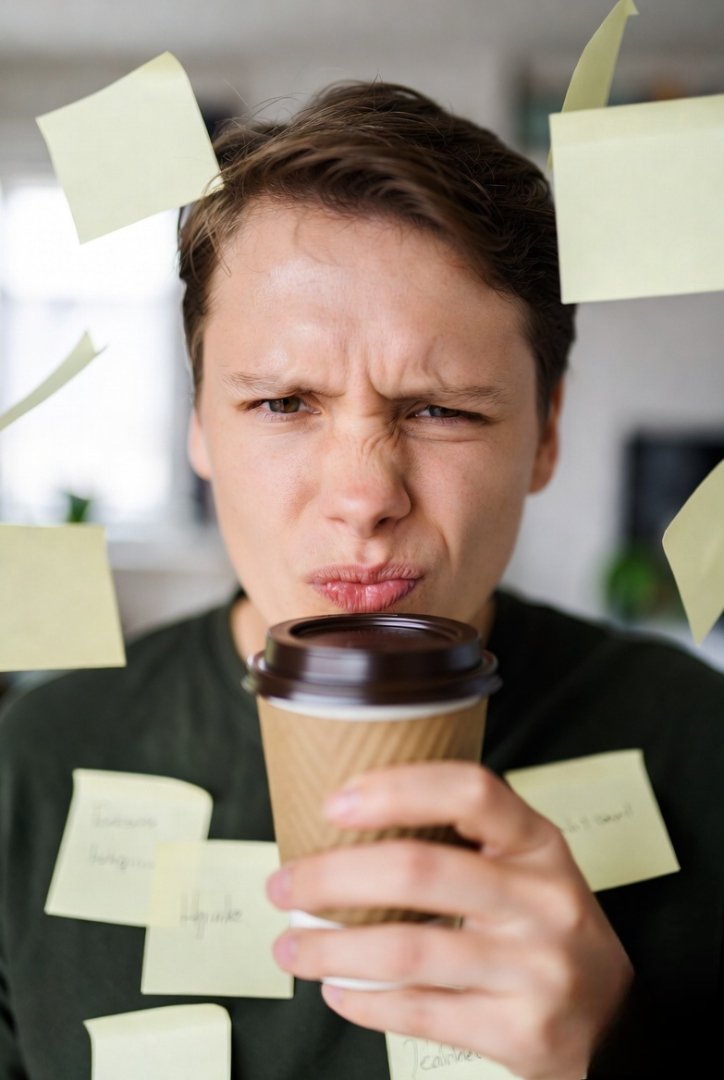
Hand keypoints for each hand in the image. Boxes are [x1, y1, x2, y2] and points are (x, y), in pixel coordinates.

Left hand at [266, 761, 632, 1079]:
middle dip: (332, 876)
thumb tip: (344, 826)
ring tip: (289, 945)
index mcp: (539, 844)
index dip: (397, 789)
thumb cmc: (545, 927)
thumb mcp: (527, 867)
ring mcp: (535, 968)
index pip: (472, 792)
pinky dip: (363, 1001)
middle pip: (420, 871)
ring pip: (408, 949)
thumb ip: (462, 842)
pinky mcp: (520, 1031)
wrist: (614, 1024)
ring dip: (330, 948)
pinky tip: (335, 990)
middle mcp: (543, 900)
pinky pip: (421, 1012)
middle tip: (282, 884)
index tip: (334, 801)